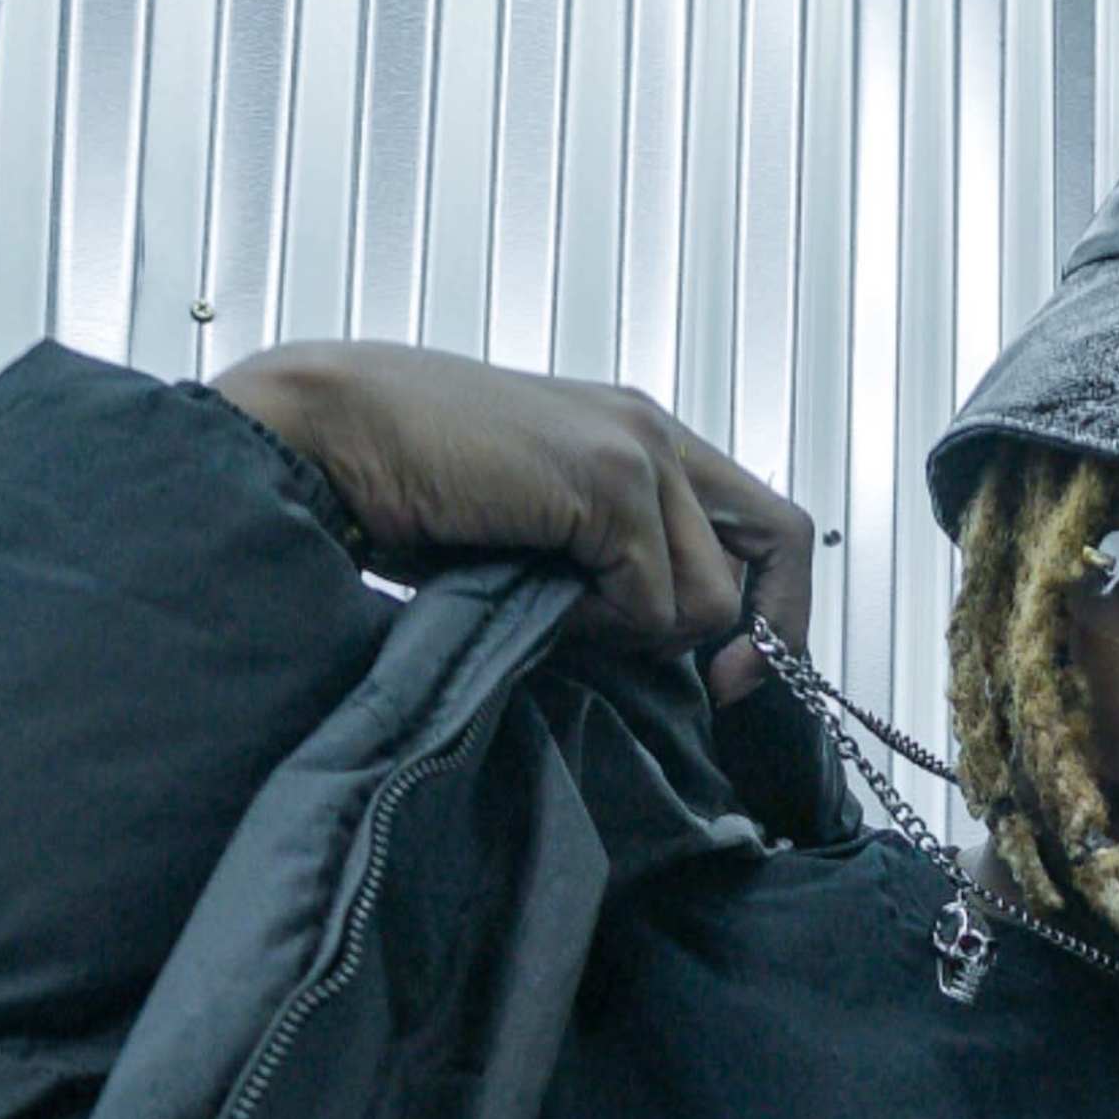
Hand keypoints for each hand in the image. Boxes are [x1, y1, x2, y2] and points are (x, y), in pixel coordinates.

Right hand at [216, 346, 816, 697]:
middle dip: (759, 631)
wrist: (335, 431)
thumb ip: (611, 567)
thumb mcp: (540, 531)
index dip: (775, 604)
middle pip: (783, 542)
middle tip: (716, 686)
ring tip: (558, 608)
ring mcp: (638, 451)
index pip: (767, 521)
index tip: (736, 672)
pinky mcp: (608, 483)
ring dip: (638, 631)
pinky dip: (597, 627)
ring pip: (711, 597)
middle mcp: (653, 431)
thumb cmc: (411, 482)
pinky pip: (651, 604)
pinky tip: (535, 595)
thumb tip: (670, 653)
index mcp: (640, 433)